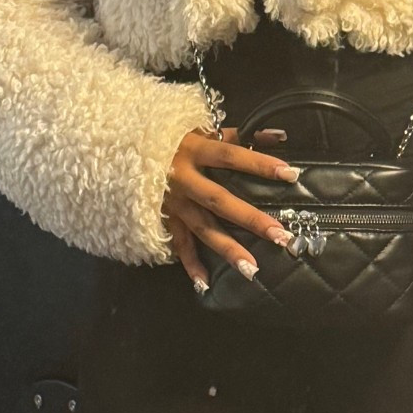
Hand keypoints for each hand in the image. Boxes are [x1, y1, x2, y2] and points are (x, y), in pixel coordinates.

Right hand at [162, 125, 298, 290]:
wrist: (123, 147)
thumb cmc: (171, 138)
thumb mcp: (202, 128)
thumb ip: (240, 134)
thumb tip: (280, 136)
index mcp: (194, 150)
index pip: (231, 156)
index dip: (259, 164)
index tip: (290, 174)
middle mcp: (184, 179)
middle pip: (220, 201)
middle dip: (250, 219)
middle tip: (280, 235)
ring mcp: (173, 202)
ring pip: (203, 228)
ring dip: (227, 249)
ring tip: (252, 269)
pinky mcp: (164, 218)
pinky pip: (178, 243)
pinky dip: (190, 264)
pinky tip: (205, 284)